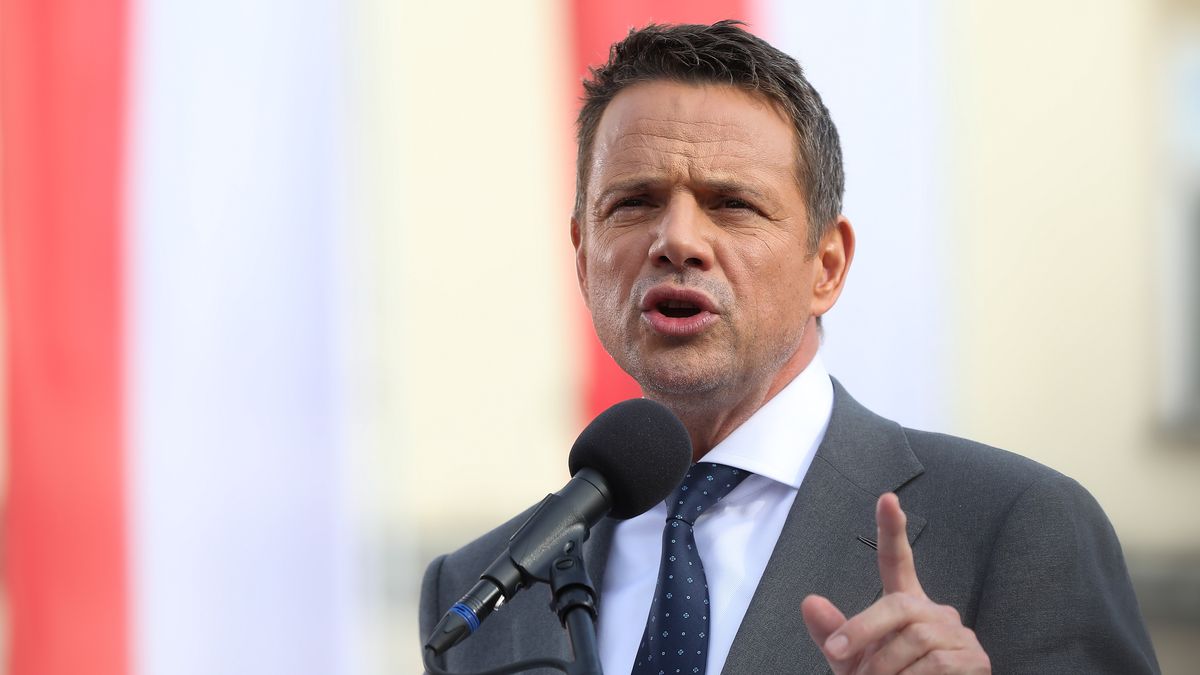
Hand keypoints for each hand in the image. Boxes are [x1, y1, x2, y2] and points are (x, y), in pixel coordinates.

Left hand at [800, 493, 990, 673]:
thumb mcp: (855, 663)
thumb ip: (834, 635)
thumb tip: (809, 602)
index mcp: (906, 607)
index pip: (897, 563)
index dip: (892, 531)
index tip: (887, 499)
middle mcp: (935, 613)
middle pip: (898, 606)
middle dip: (863, 629)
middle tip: (838, 654)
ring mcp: (958, 635)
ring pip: (913, 640)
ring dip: (885, 668)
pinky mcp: (975, 660)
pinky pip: (935, 664)